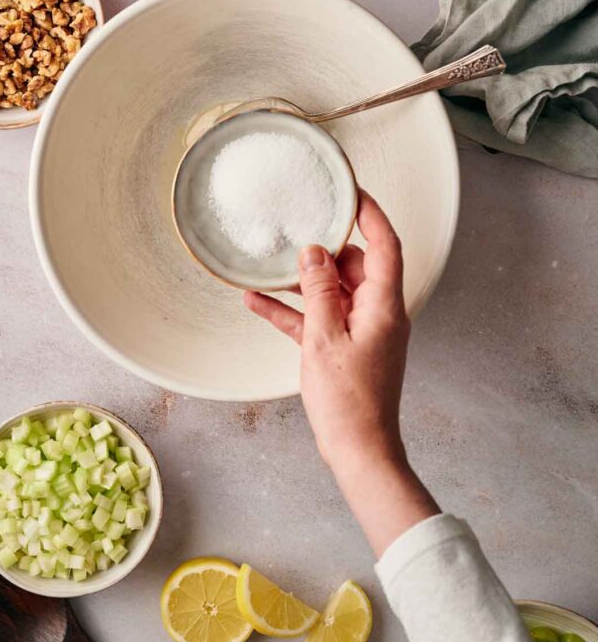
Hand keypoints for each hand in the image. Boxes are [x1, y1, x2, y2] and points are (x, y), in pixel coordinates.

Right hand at [244, 190, 410, 470]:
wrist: (358, 450)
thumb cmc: (349, 400)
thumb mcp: (324, 337)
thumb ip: (318, 291)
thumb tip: (313, 251)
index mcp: (384, 305)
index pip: (385, 244)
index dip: (371, 214)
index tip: (350, 191)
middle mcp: (378, 313)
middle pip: (355, 265)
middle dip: (324, 249)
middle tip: (296, 229)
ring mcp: (361, 331)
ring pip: (332, 291)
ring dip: (301, 282)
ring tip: (268, 266)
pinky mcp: (343, 348)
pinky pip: (317, 319)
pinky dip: (293, 311)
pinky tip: (257, 302)